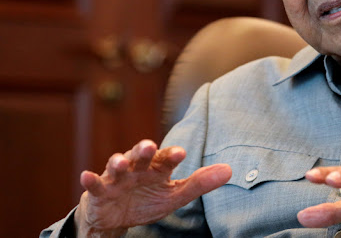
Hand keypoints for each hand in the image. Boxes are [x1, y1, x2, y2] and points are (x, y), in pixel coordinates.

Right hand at [75, 139, 230, 235]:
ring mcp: (117, 178)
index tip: (181, 153)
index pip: (166, 158)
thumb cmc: (148, 200)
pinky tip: (86, 175)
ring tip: (121, 162)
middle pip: (140, 155)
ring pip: (117, 166)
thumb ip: (200, 183)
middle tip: (150, 146)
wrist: (117, 218)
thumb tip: (229, 170)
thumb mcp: (175, 195)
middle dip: (144, 150)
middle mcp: (137, 168)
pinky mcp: (100, 192)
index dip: (172, 155)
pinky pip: (95, 185)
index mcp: (157, 168)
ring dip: (118, 162)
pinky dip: (90, 180)